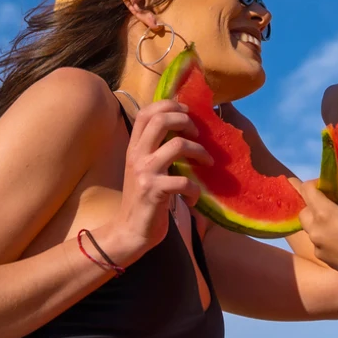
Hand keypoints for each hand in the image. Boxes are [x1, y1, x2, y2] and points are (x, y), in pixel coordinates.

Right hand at [104, 99, 209, 264]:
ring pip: (177, 146)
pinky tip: (194, 198)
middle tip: (198, 133)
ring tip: (207, 163)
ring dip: (199, 152)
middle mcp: (137, 155)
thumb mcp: (146, 170)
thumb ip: (157, 151)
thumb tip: (185, 131)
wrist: (130, 232)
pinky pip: (184, 182)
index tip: (187, 111)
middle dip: (185, 120)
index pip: (146, 112)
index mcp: (134, 148)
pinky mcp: (154, 192)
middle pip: (160, 120)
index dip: (169, 105)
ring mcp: (145, 173)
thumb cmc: (144, 200)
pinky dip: (195, 190)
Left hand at [297, 181, 337, 295]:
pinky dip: (327, 238)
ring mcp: (319, 248)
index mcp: (324, 214)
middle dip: (313, 205)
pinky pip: (320, 244)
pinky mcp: (326, 260)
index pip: (307, 191)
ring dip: (319, 222)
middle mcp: (316, 231)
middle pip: (304, 212)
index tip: (326, 185)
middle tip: (331, 203)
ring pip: (311, 230)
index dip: (314, 184)